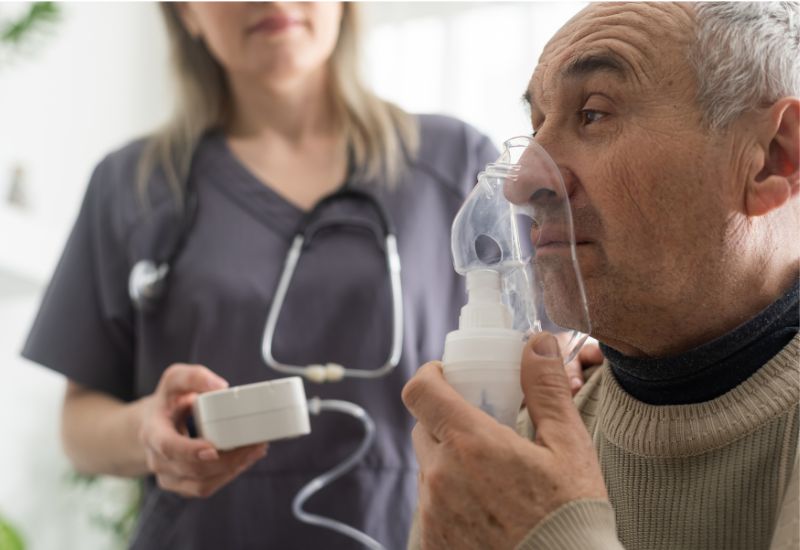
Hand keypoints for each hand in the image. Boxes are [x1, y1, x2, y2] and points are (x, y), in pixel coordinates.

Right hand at [139, 364, 267, 497]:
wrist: (154, 423)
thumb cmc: (168, 401)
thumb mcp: (175, 379)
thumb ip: (194, 377)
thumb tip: (220, 387)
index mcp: (153, 432)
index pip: (168, 447)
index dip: (190, 451)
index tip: (213, 449)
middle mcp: (158, 459)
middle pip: (192, 469)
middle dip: (227, 460)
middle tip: (254, 444)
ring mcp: (168, 476)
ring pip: (201, 484)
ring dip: (232, 470)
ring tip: (255, 451)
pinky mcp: (182, 485)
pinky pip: (205, 488)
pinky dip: (228, 475)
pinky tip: (245, 460)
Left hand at [402, 332, 606, 549]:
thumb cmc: (572, 518)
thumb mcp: (569, 447)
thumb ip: (546, 389)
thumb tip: (537, 342)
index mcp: (470, 444)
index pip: (420, 391)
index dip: (430, 376)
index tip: (448, 375)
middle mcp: (441, 477)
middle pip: (424, 429)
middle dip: (447, 420)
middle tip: (482, 428)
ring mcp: (433, 515)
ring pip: (429, 470)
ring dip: (451, 464)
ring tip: (493, 478)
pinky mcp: (432, 544)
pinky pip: (432, 509)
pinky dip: (451, 501)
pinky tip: (486, 512)